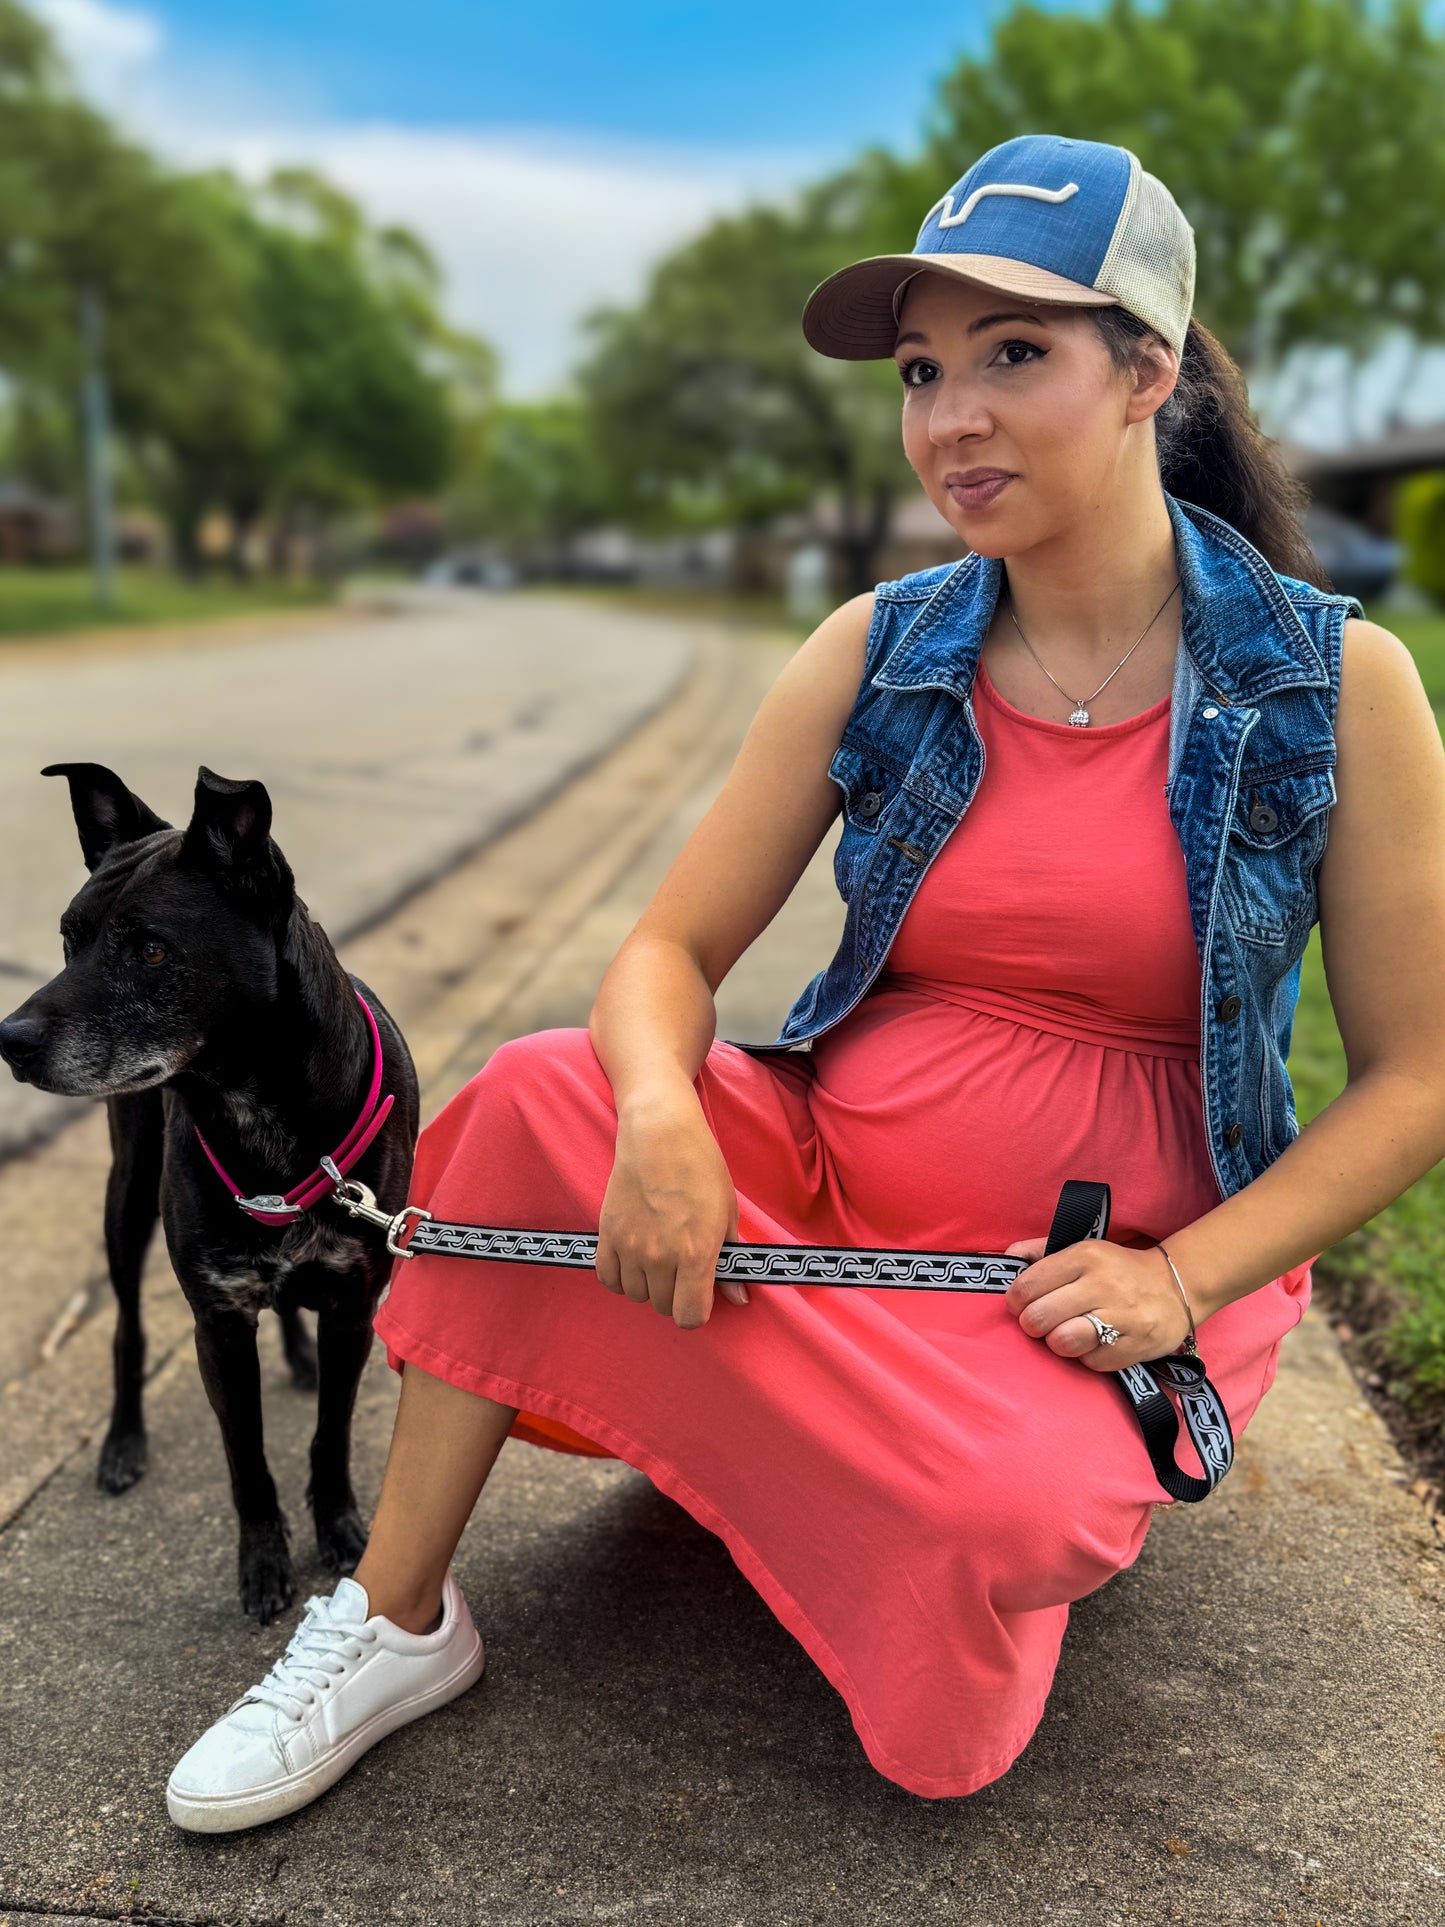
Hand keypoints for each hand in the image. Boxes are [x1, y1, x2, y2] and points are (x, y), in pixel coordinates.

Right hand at [595, 1092, 747, 1329]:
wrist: (660, 1133)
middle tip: (682, 1268)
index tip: (700, 1295)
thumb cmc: (699, 1167)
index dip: (697, 1311)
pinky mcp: (607, 1234)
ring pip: (636, 1294)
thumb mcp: (727, 1213)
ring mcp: (629, 1247)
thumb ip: (730, 1260)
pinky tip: (633, 1260)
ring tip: (658, 1258)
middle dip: (675, 1294)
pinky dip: (621, 1277)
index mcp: (695, 1253)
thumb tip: (738, 1297)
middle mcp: (659, 1256)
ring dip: (648, 1285)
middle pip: (663, 1306)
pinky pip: (608, 1278)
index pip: (690, 1316)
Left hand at [1001, 1235, 1192, 1370]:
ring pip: (1062, 1342)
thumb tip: (1003, 1257)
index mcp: (1085, 1256)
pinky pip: (1091, 1362)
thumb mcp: (1082, 1249)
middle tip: (1041, 1322)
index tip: (1022, 1304)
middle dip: (1032, 1324)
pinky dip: (1086, 1357)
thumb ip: (1040, 1251)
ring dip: (1057, 1342)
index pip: (1028, 1285)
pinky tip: (1094, 1343)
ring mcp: (1122, 1317)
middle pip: (1040, 1317)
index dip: (1016, 1301)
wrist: (1177, 1287)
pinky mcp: (1136, 1345)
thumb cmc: (1117, 1269)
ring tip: (1066, 1333)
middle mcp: (1103, 1284)